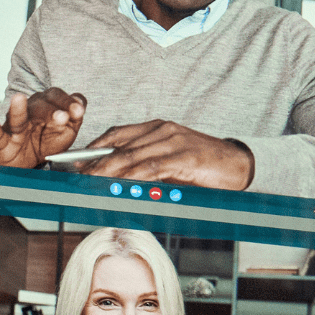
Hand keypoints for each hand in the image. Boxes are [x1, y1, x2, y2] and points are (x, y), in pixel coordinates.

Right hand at [0, 86, 86, 168]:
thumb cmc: (46, 142)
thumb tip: (79, 105)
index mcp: (47, 106)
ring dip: (18, 108)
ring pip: (17, 116)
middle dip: (51, 110)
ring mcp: (15, 126)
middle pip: (39, 104)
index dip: (67, 102)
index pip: (56, 97)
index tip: (78, 111)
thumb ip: (74, 118)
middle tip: (62, 117)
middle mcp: (30, 111)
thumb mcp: (66, 131)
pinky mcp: (2, 141)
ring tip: (18, 99)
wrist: (27, 164)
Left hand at [83, 120, 254, 189]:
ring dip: (107, 172)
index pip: (117, 134)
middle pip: (119, 147)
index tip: (76, 161)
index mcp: (156, 128)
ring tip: (90, 183)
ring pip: (131, 157)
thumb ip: (146, 167)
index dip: (94, 148)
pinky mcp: (183, 158)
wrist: (238, 165)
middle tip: (76, 176)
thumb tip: (118, 181)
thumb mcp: (169, 162)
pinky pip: (151, 168)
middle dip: (94, 163)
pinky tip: (119, 186)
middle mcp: (162, 131)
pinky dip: (131, 178)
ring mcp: (173, 142)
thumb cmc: (204, 165)